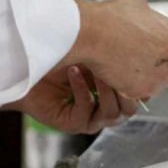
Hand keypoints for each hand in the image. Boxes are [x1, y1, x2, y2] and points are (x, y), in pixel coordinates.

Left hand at [3, 65, 137, 134]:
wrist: (27, 68)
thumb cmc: (58, 58)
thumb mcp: (93, 52)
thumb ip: (115, 54)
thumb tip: (139, 44)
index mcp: (113, 92)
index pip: (138, 94)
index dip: (139, 82)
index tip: (135, 60)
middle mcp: (104, 107)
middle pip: (130, 108)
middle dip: (125, 86)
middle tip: (115, 64)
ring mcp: (91, 118)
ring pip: (112, 113)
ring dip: (105, 89)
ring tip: (94, 67)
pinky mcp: (74, 123)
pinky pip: (85, 111)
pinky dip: (82, 90)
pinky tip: (74, 72)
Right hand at [64, 0, 167, 100]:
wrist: (91, 31)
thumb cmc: (111, 18)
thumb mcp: (139, 5)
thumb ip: (152, 18)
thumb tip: (149, 18)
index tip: (159, 57)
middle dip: (162, 70)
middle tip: (143, 63)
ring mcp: (159, 76)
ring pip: (159, 86)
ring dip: (147, 80)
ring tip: (128, 68)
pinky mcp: (142, 90)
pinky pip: (141, 93)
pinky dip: (130, 87)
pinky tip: (119, 74)